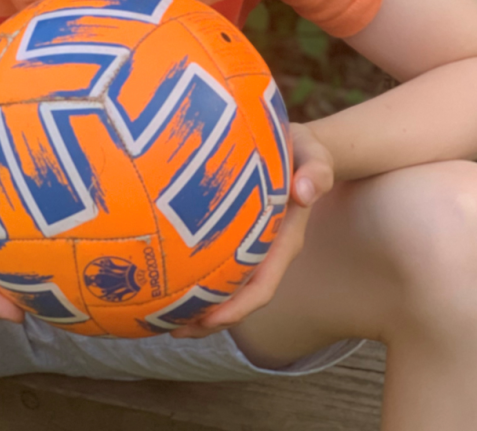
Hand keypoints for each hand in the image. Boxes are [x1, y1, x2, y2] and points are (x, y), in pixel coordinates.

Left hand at [170, 120, 333, 337]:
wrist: (300, 149)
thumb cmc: (304, 152)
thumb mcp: (316, 155)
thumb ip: (317, 171)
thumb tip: (305, 190)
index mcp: (284, 242)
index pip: (262, 285)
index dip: (238, 307)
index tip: (210, 319)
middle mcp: (267, 253)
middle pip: (239, 299)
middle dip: (208, 319)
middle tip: (171, 328)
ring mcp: (251, 249)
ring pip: (224, 289)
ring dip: (197, 308)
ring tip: (159, 318)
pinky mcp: (237, 238)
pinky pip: (215, 266)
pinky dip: (194, 279)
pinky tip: (164, 279)